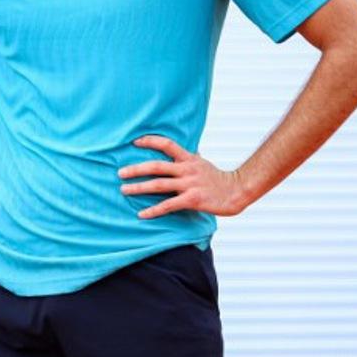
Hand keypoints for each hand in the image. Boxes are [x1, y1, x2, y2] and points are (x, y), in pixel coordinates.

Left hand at [119, 136, 249, 218]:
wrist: (236, 191)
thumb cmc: (218, 179)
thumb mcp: (202, 163)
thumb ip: (189, 158)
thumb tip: (180, 152)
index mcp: (189, 158)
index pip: (167, 144)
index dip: (150, 141)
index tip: (135, 142)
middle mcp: (187, 169)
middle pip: (156, 166)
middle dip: (136, 169)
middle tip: (120, 173)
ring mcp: (189, 184)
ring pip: (159, 184)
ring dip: (139, 187)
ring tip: (124, 190)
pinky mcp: (192, 200)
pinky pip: (168, 205)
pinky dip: (153, 210)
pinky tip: (142, 214)